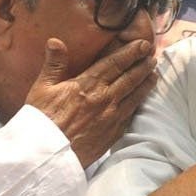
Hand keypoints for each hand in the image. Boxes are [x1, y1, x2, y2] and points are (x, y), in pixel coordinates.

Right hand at [24, 37, 157, 166]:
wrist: (47, 154)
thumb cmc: (41, 121)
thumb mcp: (42, 88)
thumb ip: (53, 64)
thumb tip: (55, 41)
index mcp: (88, 84)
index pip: (115, 63)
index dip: (131, 52)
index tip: (143, 44)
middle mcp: (104, 98)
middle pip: (130, 78)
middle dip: (143, 65)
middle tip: (153, 56)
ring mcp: (112, 116)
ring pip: (135, 95)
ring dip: (146, 83)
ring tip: (154, 73)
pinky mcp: (113, 132)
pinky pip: (131, 114)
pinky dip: (139, 103)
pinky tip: (143, 99)